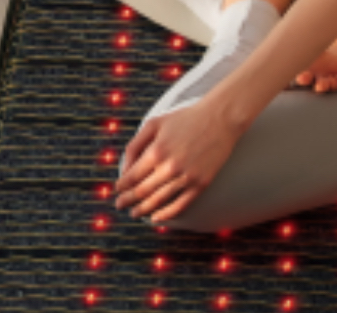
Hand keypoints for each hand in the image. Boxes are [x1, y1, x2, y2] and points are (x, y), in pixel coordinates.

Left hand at [113, 99, 246, 223]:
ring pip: (158, 201)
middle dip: (127, 200)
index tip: (117, 190)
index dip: (122, 186)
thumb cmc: (185, 119)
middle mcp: (170, 167)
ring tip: (134, 213)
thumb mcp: (154, 123)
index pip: (132, 176)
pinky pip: (180, 206)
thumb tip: (125, 168)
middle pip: (142, 191)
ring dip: (143, 209)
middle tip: (120, 205)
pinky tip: (156, 218)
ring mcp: (186, 178)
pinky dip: (166, 215)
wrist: (219, 119)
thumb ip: (135, 145)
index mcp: (156, 151)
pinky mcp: (201, 184)